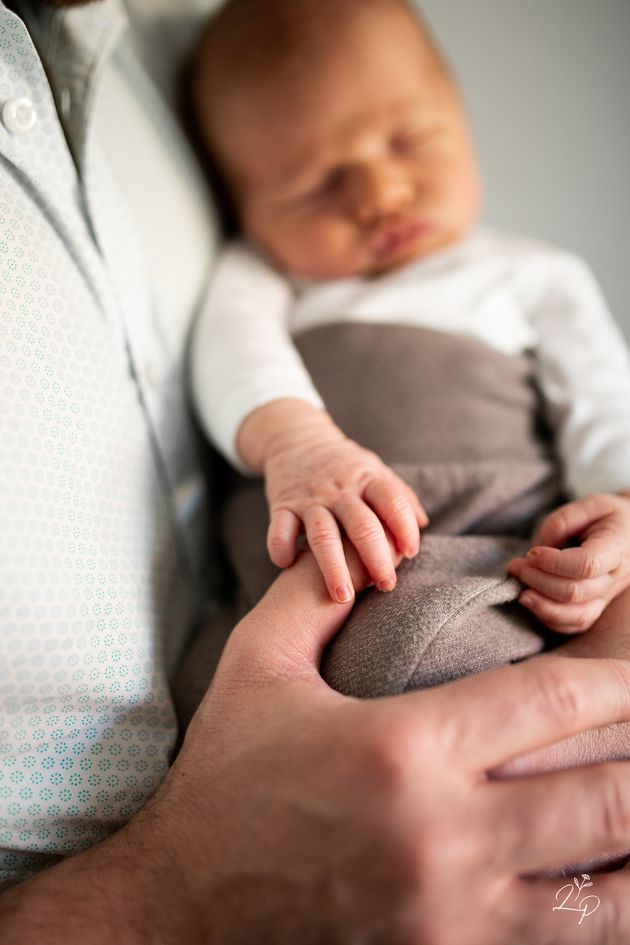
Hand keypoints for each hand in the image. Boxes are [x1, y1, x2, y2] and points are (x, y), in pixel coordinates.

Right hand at [7, 540, 629, 942]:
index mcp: (402, 746)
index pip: (552, 704)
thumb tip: (352, 547)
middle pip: (602, 793)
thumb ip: (311, 594)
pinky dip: (606, 905)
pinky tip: (612, 875)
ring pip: (603, 881)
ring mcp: (454, 910)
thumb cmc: (225, 775)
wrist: (182, 903)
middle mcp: (443, 833)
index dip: (615, 683)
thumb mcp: (257, 666)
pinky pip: (566, 937)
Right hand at [263, 415, 428, 604]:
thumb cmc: (344, 465)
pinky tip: (289, 566)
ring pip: (323, 535)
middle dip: (376, 559)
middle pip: (362, 525)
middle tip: (387, 586)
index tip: (411, 553)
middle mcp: (339, 490)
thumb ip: (399, 496)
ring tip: (343, 597)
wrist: (295, 439)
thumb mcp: (374, 469)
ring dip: (333, 568)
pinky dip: (281, 549)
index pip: (392, 501)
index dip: (404, 527)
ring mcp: (309, 499)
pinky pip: (279, 530)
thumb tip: (422, 524)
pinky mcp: (282, 505)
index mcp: (367, 479)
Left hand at [507, 492, 629, 632]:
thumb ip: (560, 523)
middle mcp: (615, 578)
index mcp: (617, 548)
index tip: (531, 552)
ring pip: (576, 616)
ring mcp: (607, 597)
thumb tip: (537, 552)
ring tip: (520, 592)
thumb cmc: (608, 516)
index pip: (586, 565)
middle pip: (575, 592)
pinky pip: (575, 624)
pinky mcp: (597, 607)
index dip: (553, 563)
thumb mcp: (588, 504)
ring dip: (541, 606)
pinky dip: (550, 619)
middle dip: (537, 580)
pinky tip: (533, 602)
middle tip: (515, 566)